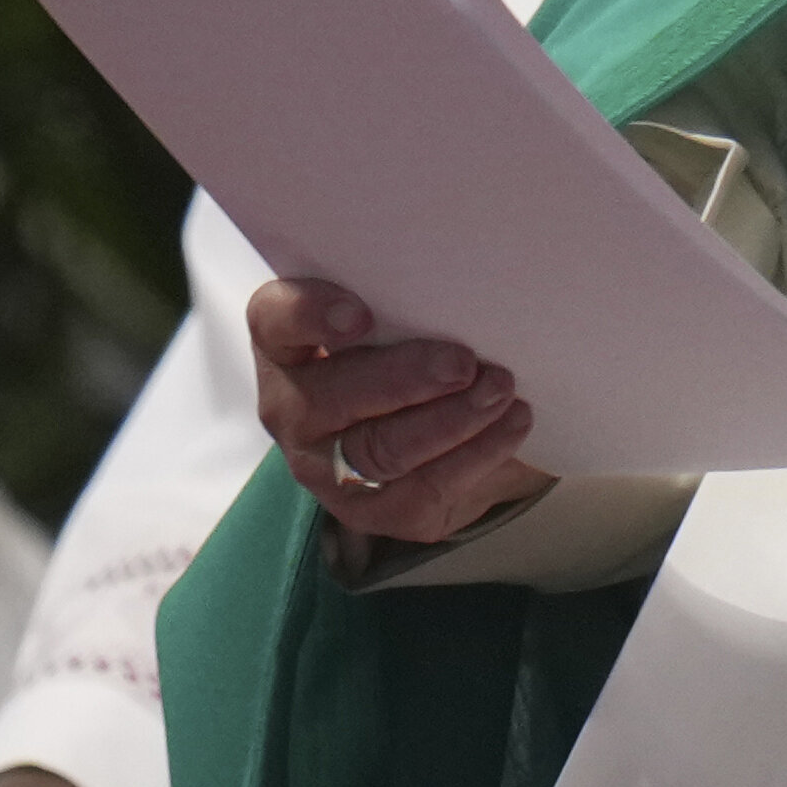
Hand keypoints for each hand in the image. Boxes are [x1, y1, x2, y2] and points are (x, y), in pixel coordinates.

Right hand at [249, 278, 551, 546]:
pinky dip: (476, 454)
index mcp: (288, 344)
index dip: (310, 315)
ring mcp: (325, 468)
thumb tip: (472, 275)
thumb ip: (410, 296)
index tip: (361, 315)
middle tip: (465, 363)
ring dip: (450, 420)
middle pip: (331, 397)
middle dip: (405, 379)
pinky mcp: (370, 511)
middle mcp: (292, 408)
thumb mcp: (403, 315)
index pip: (275, 320)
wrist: (438, 432)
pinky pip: (420, 490)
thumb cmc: (413, 348)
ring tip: (500, 390)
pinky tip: (512, 423)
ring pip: (380, 450)